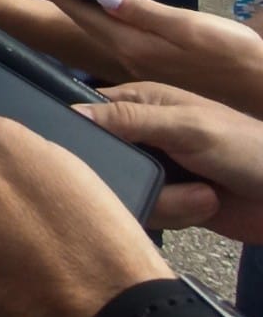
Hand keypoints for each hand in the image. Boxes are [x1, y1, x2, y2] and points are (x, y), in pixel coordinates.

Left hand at [37, 0, 262, 110]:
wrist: (260, 86)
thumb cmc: (232, 53)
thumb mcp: (190, 28)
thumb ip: (145, 13)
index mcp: (135, 46)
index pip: (88, 17)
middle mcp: (131, 59)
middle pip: (90, 27)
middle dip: (66, 4)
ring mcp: (142, 66)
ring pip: (102, 35)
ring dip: (84, 14)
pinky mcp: (154, 68)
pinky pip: (118, 42)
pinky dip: (105, 25)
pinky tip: (107, 18)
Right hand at [80, 82, 262, 241]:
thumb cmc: (248, 149)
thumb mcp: (186, 127)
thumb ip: (129, 120)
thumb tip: (72, 113)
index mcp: (141, 102)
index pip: (88, 111)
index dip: (80, 130)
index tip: (83, 151)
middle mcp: (142, 135)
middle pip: (101, 160)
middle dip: (131, 177)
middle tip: (162, 177)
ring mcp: (155, 170)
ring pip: (124, 191)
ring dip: (166, 200)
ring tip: (201, 194)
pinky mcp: (168, 201)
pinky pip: (146, 213)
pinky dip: (176, 214)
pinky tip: (203, 206)